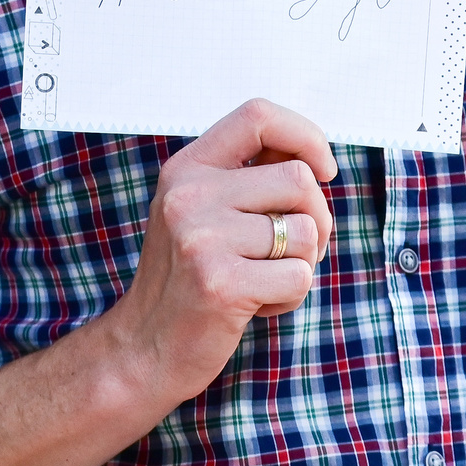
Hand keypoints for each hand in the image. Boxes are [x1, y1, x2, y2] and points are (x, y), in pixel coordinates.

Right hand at [103, 97, 336, 404]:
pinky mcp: (221, 283)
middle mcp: (189, 195)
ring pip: (307, 232)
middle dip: (318, 219)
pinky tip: (254, 306)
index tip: (323, 170)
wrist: (142, 350)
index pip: (258, 116)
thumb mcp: (201, 213)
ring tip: (262, 282)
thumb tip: (314, 158)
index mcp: (186, 168)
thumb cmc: (187, 280)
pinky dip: (291, 298)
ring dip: (302, 265)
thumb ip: (247, 179)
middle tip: (294, 251)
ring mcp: (201, 238)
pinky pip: (300, 276)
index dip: (305, 135)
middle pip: (298, 180)